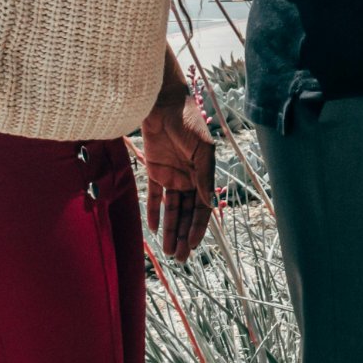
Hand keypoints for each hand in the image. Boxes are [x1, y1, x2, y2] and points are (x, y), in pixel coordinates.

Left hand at [142, 86, 214, 260]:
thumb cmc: (187, 122)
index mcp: (204, 173)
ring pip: (172, 209)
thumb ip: (203, 176)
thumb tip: (207, 202)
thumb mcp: (202, 148)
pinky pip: (155, 197)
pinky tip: (154, 229)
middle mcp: (189, 177)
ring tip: (168, 250)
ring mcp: (172, 175)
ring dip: (170, 229)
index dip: (199, 226)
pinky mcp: (154, 170)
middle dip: (184, 234)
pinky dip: (155, 212)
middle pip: (188, 212)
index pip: (203, 206)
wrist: (162, 105)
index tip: (194, 245)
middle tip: (180, 256)